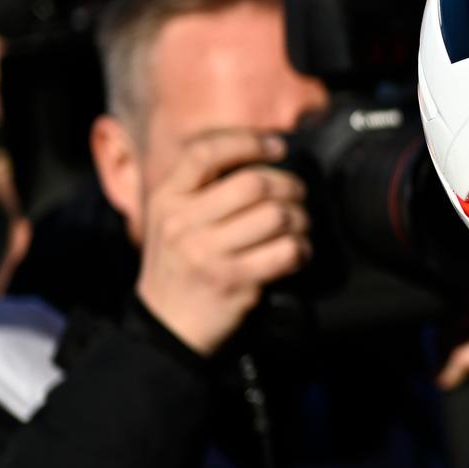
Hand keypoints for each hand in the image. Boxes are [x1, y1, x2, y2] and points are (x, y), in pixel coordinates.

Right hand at [134, 129, 310, 355]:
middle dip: (289, 186)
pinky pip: (286, 252)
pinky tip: (298, 253)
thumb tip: (257, 155)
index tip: (277, 146)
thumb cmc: (178, 266)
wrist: (167, 325)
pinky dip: (302, 250)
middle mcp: (183, 223)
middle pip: (253, 184)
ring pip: (276, 216)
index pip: (205, 153)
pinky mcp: (234, 281)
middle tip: (298, 195)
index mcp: (167, 199)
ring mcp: (208, 253)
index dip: (247, 142)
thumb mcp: (170, 220)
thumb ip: (201, 189)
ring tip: (299, 225)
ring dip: (300, 219)